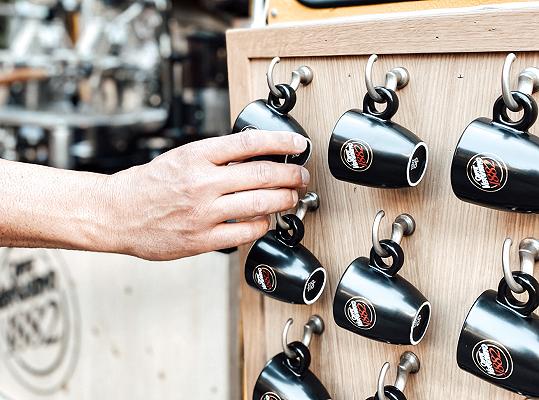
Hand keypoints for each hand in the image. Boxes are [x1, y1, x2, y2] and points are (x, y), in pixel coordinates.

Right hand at [106, 130, 309, 260]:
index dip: (281, 143)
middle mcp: (202, 182)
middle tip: (301, 175)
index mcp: (196, 156)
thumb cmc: (148, 185)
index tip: (298, 145)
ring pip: (259, 203)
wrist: (117, 214)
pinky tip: (266, 220)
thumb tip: (254, 157)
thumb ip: (215, 158)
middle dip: (290, 175)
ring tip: (292, 197)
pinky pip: (245, 232)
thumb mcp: (180, 158)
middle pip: (261, 174)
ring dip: (283, 200)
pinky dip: (262, 225)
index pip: (249, 143)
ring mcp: (203, 212)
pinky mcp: (201, 239)